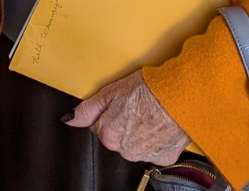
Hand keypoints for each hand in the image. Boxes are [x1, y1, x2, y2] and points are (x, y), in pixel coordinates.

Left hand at [64, 70, 189, 163]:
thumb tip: (69, 119)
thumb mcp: (110, 93)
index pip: (98, 126)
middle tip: (133, 107)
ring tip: (147, 114)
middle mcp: (125, 151)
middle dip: (120, 124)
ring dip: (137, 133)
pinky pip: (152, 150)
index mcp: (109, 135)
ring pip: (133, 145)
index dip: (107, 113)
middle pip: (115, 137)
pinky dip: (154, 139)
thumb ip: (87, 109)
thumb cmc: (146, 90)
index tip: (118, 104)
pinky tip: (158, 124)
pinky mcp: (164, 158)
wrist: (180, 97)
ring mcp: (145, 156)